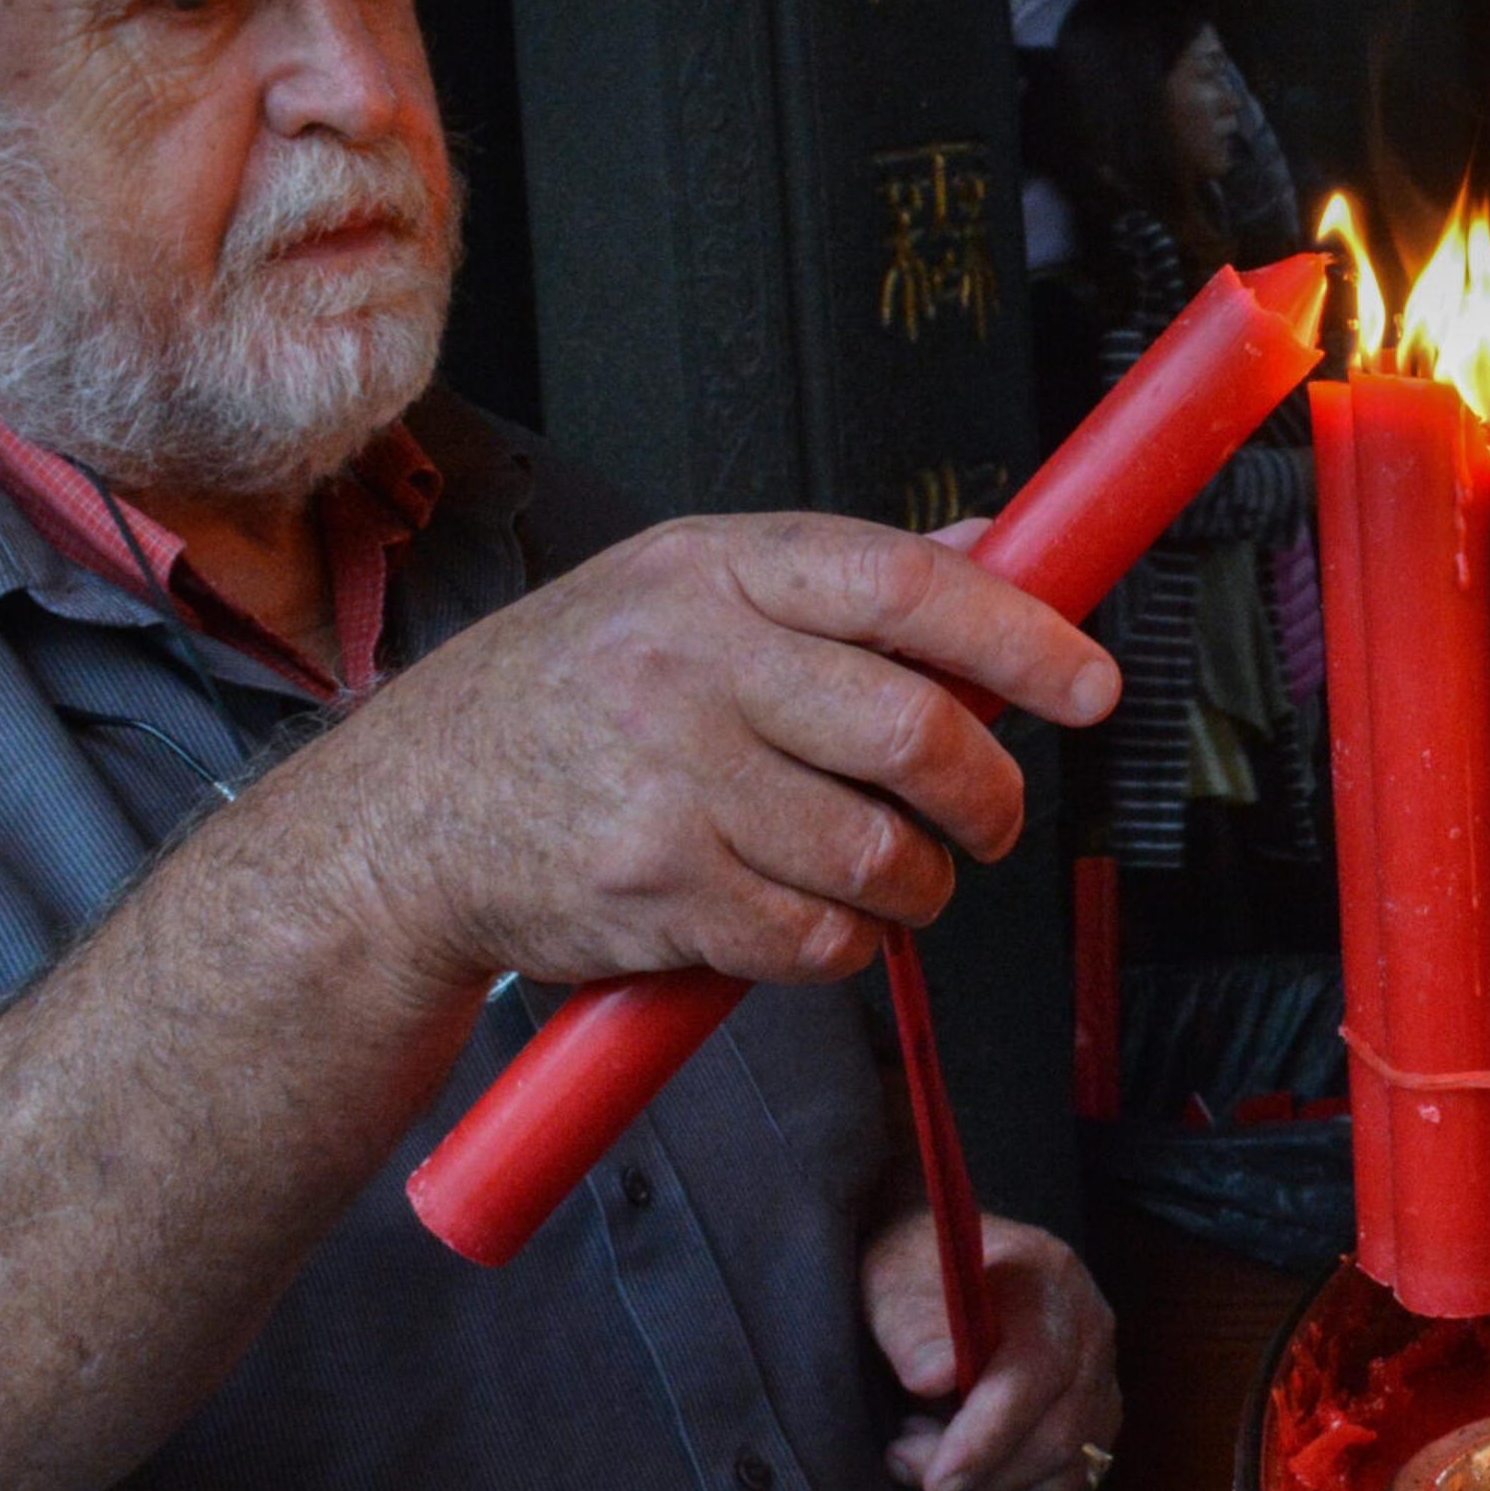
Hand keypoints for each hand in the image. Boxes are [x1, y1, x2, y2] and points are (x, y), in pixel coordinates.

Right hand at [335, 513, 1119, 992]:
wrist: (399, 828)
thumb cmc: (555, 706)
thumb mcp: (676, 596)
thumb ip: (837, 583)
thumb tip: (992, 546)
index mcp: (708, 570)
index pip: (904, 583)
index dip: (1019, 637)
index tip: (1089, 683)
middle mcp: (688, 661)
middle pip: (913, 730)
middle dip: (987, 795)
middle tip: (990, 818)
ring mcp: (670, 779)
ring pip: (880, 851)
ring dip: (918, 885)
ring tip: (892, 877)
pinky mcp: (658, 889)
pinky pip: (818, 936)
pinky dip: (845, 944)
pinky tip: (813, 919)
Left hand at [864, 1210, 1121, 1490]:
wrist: (938, 1278)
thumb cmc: (915, 1276)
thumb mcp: (894, 1281)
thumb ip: (912, 1325)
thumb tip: (934, 1378)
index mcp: (1053, 1282)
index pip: (1039, 1373)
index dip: (989, 1436)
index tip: (935, 1477)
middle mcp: (1093, 1336)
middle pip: (1059, 1438)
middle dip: (978, 1477)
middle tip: (902, 1459)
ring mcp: (1101, 1388)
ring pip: (1065, 1480)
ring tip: (922, 1458)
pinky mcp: (1093, 1433)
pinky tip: (962, 1479)